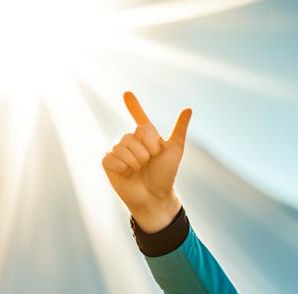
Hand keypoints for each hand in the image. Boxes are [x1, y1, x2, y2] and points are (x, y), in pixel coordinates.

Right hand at [102, 91, 191, 231]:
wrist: (156, 196)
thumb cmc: (165, 175)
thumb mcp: (174, 151)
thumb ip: (179, 130)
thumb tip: (188, 109)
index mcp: (146, 137)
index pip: (139, 118)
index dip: (134, 106)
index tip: (127, 93)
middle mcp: (130, 141)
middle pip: (133, 134)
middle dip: (146, 150)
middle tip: (149, 162)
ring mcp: (118, 151)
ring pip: (123, 146)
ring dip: (136, 160)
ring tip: (139, 170)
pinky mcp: (108, 163)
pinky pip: (112, 157)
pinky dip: (123, 166)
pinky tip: (127, 173)